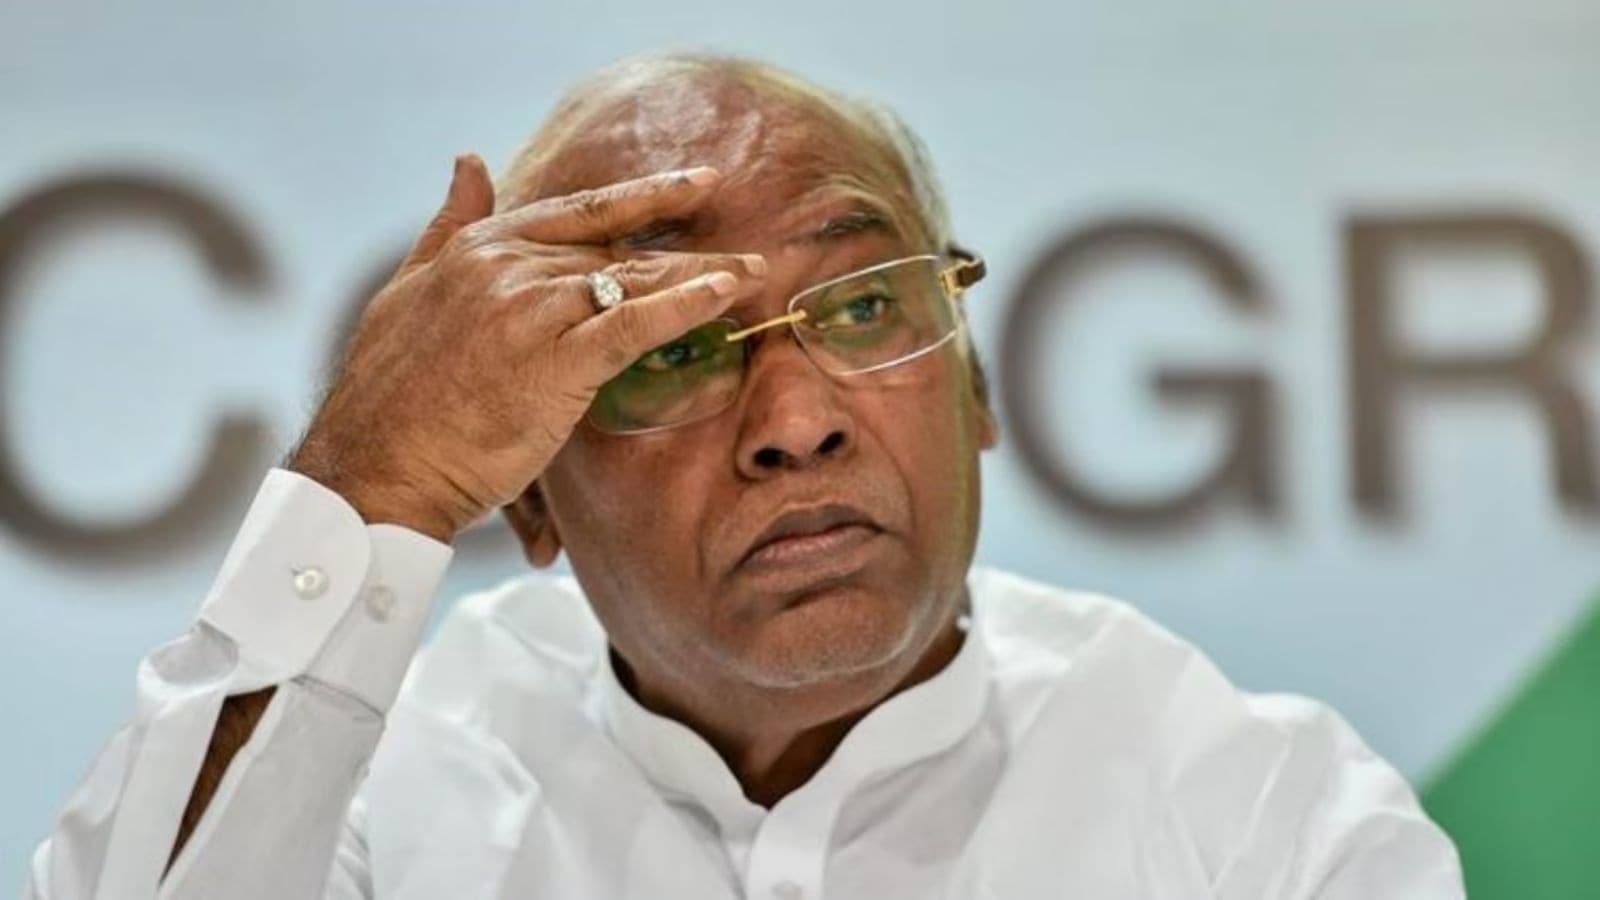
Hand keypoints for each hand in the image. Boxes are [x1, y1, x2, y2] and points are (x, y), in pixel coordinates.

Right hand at [288, 154, 764, 540]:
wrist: (371, 468)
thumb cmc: (389, 398)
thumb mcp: (407, 290)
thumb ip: (447, 225)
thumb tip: (470, 160)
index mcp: (478, 248)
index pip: (577, 211)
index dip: (642, 197)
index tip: (694, 184)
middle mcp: (508, 267)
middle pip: (616, 249)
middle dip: (685, 245)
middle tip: (751, 241)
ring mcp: (531, 312)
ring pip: (632, 281)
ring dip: (700, 276)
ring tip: (756, 273)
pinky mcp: (553, 363)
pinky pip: (633, 324)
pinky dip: (685, 306)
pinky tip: (727, 294)